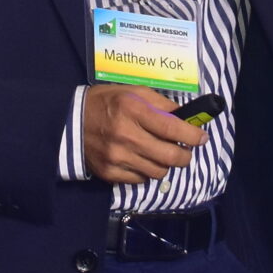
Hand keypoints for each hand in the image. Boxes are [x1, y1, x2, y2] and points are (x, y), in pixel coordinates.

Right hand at [82, 85, 202, 184]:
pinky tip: (141, 160)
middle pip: (169, 157)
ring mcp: (117, 157)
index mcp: (133, 110)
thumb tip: (186, 117)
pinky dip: (146, 172)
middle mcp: (126, 135)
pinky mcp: (110, 173)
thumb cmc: (105, 102)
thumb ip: (160, 103)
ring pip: (158, 172)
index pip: (173, 129)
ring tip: (160, 154)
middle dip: (185, 156)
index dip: (193, 136)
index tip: (202, 138)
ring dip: (165, 165)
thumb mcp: (132, 92)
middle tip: (185, 151)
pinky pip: (140, 180)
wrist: (69, 122)